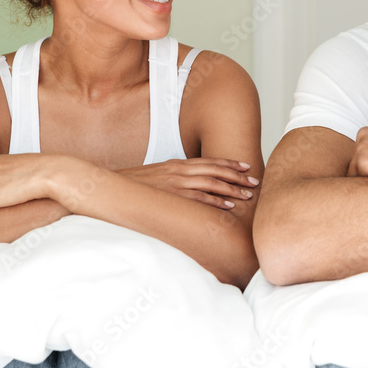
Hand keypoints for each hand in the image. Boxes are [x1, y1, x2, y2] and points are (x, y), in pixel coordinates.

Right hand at [116, 158, 259, 209]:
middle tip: (255, 181)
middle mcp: (179, 171)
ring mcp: (176, 183)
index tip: (245, 167)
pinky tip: (229, 206)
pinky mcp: (171, 196)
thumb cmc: (134, 185)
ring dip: (232, 188)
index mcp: (177, 164)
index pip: (209, 162)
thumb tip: (189, 186)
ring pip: (211, 183)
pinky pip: (198, 199)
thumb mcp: (157, 176)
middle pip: (215, 171)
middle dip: (237, 176)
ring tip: (248, 194)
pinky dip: (215, 201)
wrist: (112, 185)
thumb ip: (174, 178)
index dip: (229, 164)